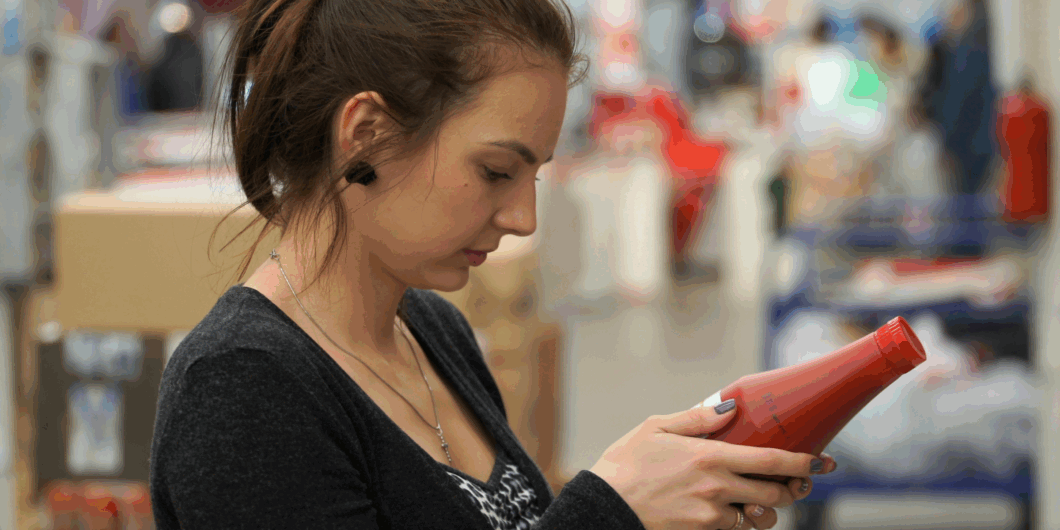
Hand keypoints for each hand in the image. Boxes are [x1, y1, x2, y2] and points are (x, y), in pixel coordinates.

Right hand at [589, 405, 833, 529]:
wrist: (604, 504)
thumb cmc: (626, 462)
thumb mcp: (657, 427)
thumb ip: (697, 418)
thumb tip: (729, 407)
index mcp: (710, 456)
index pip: (772, 461)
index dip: (804, 463)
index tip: (823, 462)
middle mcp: (717, 487)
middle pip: (775, 494)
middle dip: (792, 489)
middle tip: (796, 483)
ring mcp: (710, 514)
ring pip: (759, 517)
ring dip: (766, 509)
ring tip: (760, 499)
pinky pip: (735, 529)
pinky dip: (740, 521)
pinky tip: (730, 510)